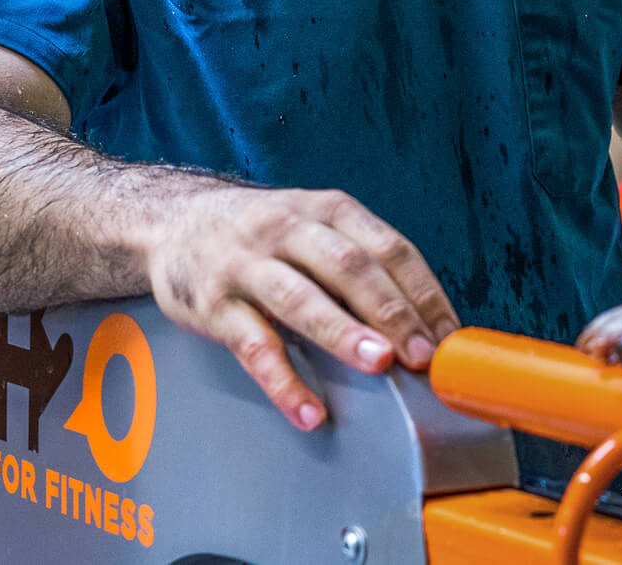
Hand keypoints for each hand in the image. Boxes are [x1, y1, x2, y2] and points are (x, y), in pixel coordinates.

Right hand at [143, 183, 459, 428]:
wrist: (172, 221)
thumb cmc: (264, 234)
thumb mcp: (315, 226)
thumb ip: (362, 264)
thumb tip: (424, 323)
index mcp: (328, 210)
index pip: (389, 248)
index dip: (423, 292)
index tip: (449, 335)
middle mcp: (288, 229)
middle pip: (349, 268)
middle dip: (392, 311)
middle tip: (424, 354)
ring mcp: (247, 265)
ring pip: (300, 299)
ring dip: (344, 333)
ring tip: (380, 365)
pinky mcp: (211, 305)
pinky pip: (252, 346)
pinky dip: (282, 382)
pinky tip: (308, 411)